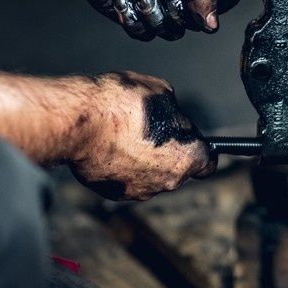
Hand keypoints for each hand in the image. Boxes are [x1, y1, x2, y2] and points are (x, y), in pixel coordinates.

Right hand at [69, 72, 214, 199]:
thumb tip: (172, 117)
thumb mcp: (162, 92)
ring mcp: (140, 190)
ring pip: (149, 176)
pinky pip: (124, 181)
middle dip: (166, 153)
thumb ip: (174, 113)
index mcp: (188, 158)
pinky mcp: (114, 194)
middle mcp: (168, 181)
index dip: (199, 150)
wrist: (80, 122)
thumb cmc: (122, 105)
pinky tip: (109, 147)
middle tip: (148, 131)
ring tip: (123, 137)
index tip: (191, 143)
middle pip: (176, 169)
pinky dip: (119, 168)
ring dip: (141, 161)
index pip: (207, 163)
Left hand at [74, 0, 238, 40]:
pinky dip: (132, 18)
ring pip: (173, 30)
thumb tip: (213, 22)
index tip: (199, 0)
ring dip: (152, 12)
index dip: (216, 3)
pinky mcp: (140, 15)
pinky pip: (148, 33)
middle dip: (175, 7)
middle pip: (199, 19)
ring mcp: (162, 1)